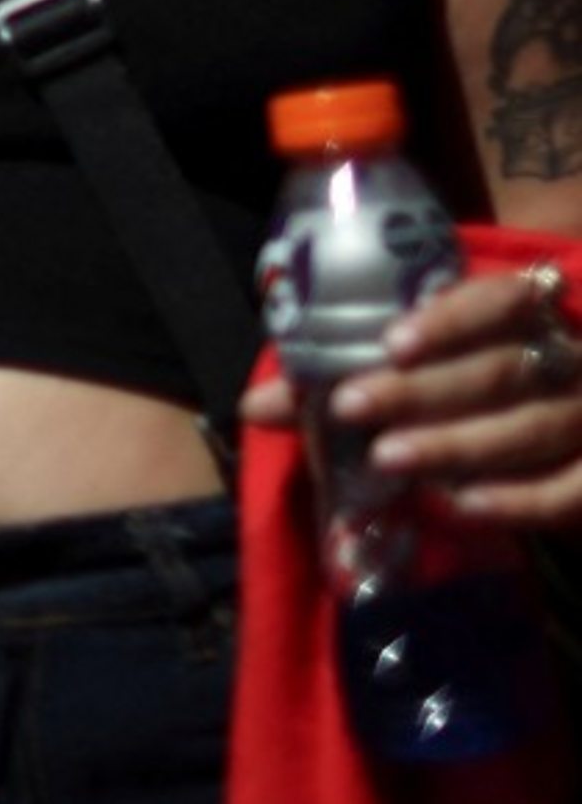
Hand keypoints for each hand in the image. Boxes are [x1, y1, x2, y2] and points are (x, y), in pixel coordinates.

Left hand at [243, 260, 581, 530]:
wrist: (572, 446)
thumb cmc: (476, 391)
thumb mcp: (425, 368)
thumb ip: (348, 376)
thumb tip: (254, 408)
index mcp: (528, 316)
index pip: (500, 299)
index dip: (449, 319)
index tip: (390, 343)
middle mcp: (570, 359)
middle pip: (500, 370)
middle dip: (423, 390)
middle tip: (352, 407)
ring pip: (532, 426)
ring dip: (456, 443)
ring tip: (387, 458)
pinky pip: (572, 489)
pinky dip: (520, 499)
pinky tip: (461, 505)